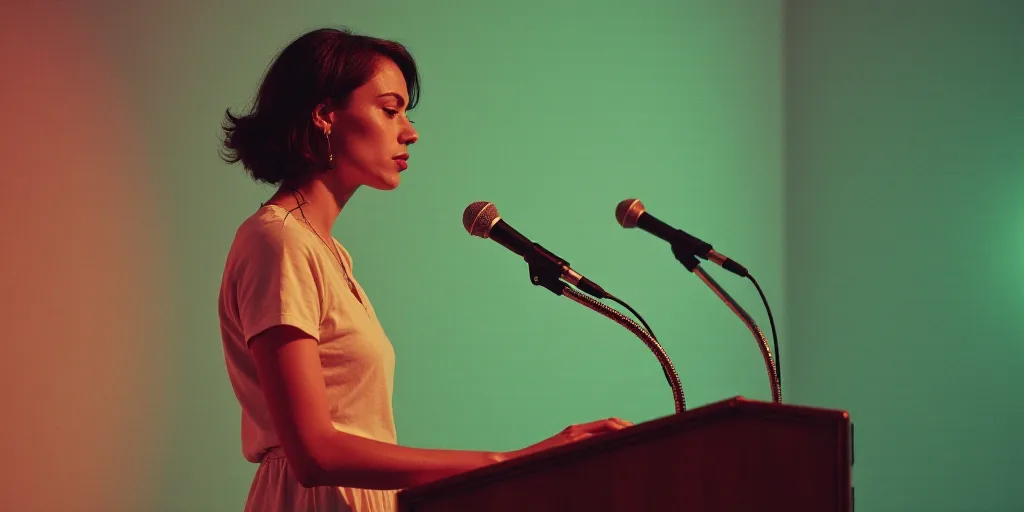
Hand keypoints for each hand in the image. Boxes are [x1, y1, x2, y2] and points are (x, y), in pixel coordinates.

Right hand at [504, 417, 632, 460]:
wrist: (513, 464)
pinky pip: (595, 437)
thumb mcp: (561, 456)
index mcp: (576, 432)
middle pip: (610, 424)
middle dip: (629, 428)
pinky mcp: (569, 442)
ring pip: (606, 429)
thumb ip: (577, 452)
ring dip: (623, 431)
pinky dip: (610, 437)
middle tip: (648, 434)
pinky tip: (621, 441)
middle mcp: (576, 431)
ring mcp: (573, 436)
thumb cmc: (538, 465)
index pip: (607, 425)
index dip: (624, 427)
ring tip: (638, 436)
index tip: (639, 433)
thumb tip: (597, 456)